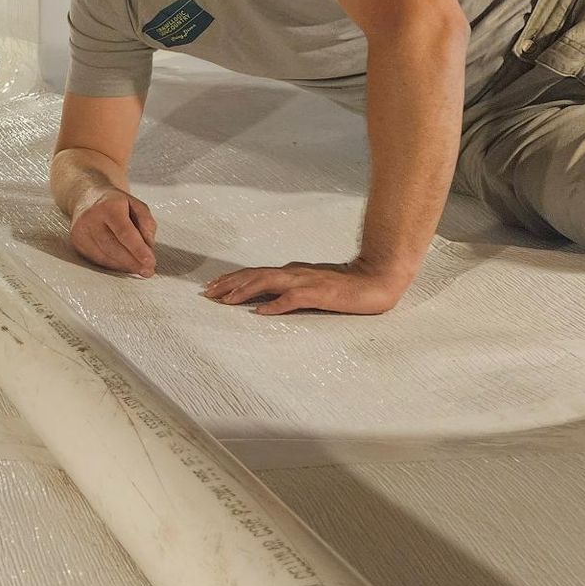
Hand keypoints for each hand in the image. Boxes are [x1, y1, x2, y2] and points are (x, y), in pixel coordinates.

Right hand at [67, 186, 158, 277]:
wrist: (86, 197)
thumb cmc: (113, 202)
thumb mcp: (136, 204)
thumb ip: (147, 223)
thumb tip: (148, 245)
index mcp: (109, 206)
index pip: (124, 232)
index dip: (138, 250)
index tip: (150, 262)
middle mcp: (91, 218)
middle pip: (113, 247)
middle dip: (132, 262)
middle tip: (147, 270)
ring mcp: (81, 231)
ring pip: (104, 256)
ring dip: (124, 266)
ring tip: (138, 268)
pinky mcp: (77, 242)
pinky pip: (97, 259)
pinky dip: (112, 265)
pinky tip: (123, 265)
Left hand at [202, 258, 411, 315]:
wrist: (377, 279)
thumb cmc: (346, 286)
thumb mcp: (312, 287)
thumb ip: (290, 291)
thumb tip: (265, 301)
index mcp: (292, 273)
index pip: (256, 274)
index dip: (232, 279)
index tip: (212, 287)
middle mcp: (295, 273)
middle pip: (255, 275)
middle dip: (229, 284)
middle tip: (208, 293)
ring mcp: (307, 282)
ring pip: (268, 282)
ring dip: (245, 291)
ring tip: (226, 300)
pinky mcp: (320, 293)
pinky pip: (293, 299)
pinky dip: (276, 305)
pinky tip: (261, 312)